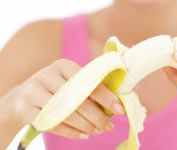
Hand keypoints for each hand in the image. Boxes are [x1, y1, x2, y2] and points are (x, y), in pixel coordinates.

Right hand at [1, 59, 124, 138]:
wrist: (20, 98)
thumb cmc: (54, 90)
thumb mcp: (69, 83)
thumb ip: (88, 90)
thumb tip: (114, 105)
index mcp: (64, 66)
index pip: (90, 82)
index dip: (107, 97)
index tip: (120, 110)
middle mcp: (48, 75)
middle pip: (79, 99)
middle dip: (98, 116)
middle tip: (108, 126)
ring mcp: (34, 91)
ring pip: (67, 113)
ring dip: (87, 125)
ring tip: (97, 131)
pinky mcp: (25, 108)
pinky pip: (53, 124)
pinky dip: (71, 132)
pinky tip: (83, 135)